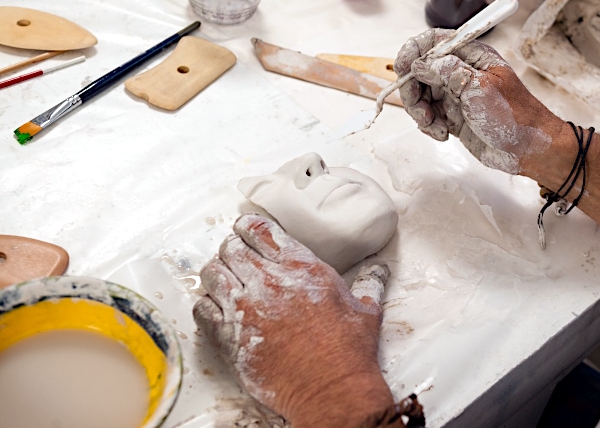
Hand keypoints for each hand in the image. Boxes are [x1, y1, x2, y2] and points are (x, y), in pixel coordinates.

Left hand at [193, 214, 395, 426]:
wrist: (330, 389)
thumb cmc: (348, 351)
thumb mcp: (366, 309)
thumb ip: (369, 283)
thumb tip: (379, 269)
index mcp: (301, 267)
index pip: (259, 229)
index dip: (248, 226)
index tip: (246, 230)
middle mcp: (270, 281)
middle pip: (230, 247)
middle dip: (232, 249)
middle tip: (237, 258)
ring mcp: (246, 309)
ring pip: (212, 273)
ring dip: (217, 274)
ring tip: (225, 281)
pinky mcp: (230, 337)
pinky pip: (202, 309)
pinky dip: (206, 305)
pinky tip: (217, 310)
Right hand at [395, 29, 567, 175]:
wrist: (529, 150)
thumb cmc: (515, 116)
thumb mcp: (480, 88)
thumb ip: (447, 71)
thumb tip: (420, 64)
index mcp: (472, 56)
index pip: (434, 41)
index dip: (413, 50)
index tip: (402, 67)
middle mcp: (461, 72)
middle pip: (420, 70)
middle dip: (413, 89)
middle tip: (418, 107)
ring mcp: (455, 95)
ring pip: (421, 95)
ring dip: (420, 111)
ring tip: (434, 125)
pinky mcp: (453, 115)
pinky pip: (428, 115)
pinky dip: (429, 125)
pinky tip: (444, 134)